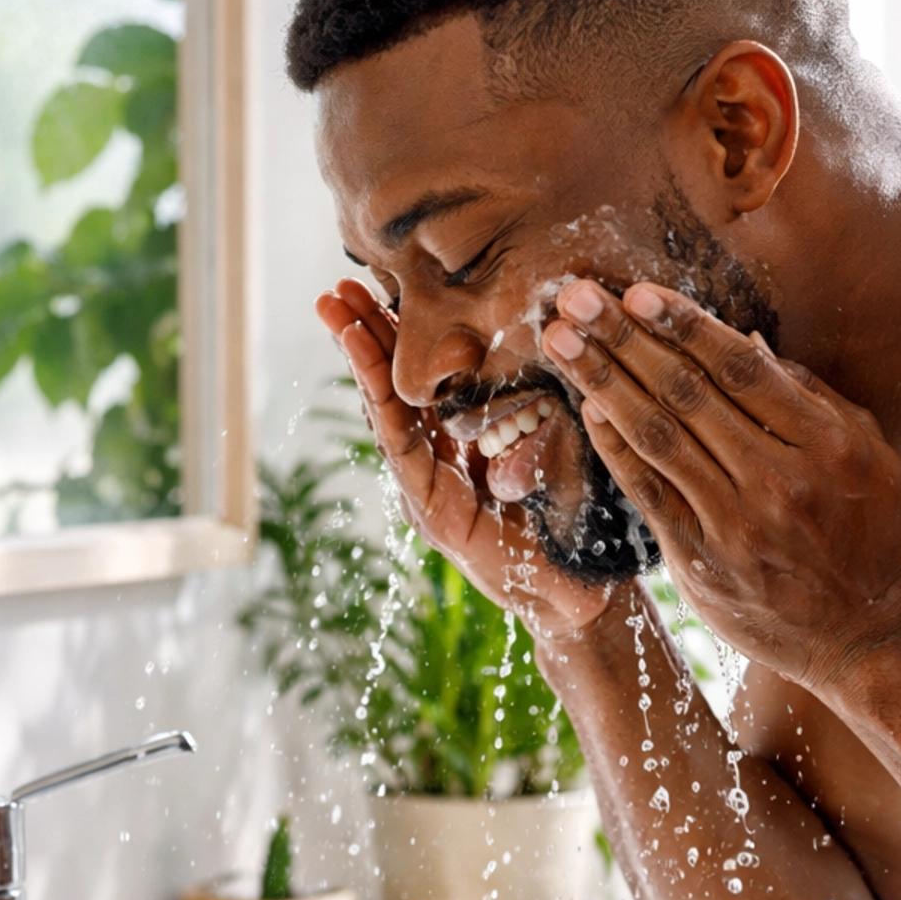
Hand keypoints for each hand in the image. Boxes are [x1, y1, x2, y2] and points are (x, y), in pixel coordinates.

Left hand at [316, 283, 615, 639]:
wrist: (567, 604)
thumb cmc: (562, 585)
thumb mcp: (554, 555)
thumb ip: (535, 517)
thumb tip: (507, 476)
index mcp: (441, 510)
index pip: (400, 439)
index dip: (378, 387)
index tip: (354, 336)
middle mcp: (429, 486)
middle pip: (386, 410)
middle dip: (360, 350)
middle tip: (333, 298)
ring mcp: (442, 468)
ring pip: (400, 401)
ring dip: (375, 345)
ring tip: (346, 295)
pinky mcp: (460, 456)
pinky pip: (427, 404)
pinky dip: (409, 362)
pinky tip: (392, 322)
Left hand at [540, 278, 900, 693]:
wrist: (874, 637)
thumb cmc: (874, 534)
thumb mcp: (867, 453)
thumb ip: (808, 395)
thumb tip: (744, 336)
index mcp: (826, 444)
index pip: (741, 368)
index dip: (684, 325)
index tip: (636, 293)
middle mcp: (780, 482)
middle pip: (687, 394)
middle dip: (623, 339)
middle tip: (574, 298)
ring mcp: (737, 527)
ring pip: (658, 439)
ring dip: (602, 383)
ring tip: (561, 342)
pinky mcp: (703, 565)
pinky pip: (648, 494)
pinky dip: (615, 448)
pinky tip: (587, 409)